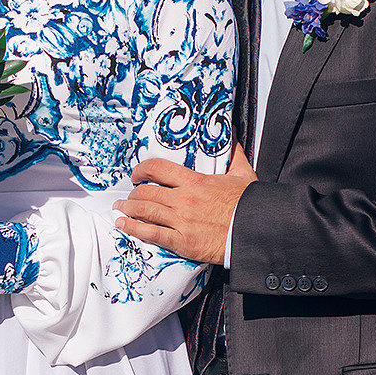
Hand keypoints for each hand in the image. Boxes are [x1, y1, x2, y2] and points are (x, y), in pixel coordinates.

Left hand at [114, 144, 256, 264]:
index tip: (137, 174)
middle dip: (132, 195)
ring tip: (120, 210)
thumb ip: (233, 153)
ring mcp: (181, 221)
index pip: (158, 169)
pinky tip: (124, 226)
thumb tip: (231, 132)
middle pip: (146, 193)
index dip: (141, 170)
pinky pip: (151, 234)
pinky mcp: (182, 242)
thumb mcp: (243, 174)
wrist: (255, 232)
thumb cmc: (249, 205)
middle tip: (128, 197)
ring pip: (144, 211)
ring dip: (128, 210)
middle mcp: (183, 200)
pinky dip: (134, 228)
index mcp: (195, 181)